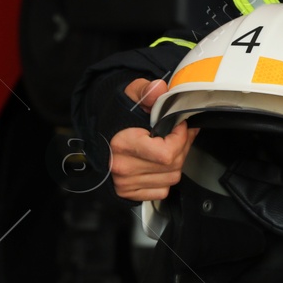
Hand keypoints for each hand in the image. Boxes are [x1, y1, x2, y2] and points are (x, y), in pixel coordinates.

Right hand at [108, 78, 199, 201]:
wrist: (99, 135)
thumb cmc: (116, 118)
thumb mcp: (130, 96)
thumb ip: (146, 90)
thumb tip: (159, 88)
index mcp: (122, 144)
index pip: (167, 153)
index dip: (181, 137)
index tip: (179, 124)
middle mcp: (123, 168)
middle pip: (172, 165)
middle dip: (183, 146)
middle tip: (180, 132)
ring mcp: (126, 184)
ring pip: (171, 178)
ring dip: (177, 161)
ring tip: (170, 145)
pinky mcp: (129, 193)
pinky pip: (162, 190)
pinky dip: (166, 177)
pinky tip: (160, 162)